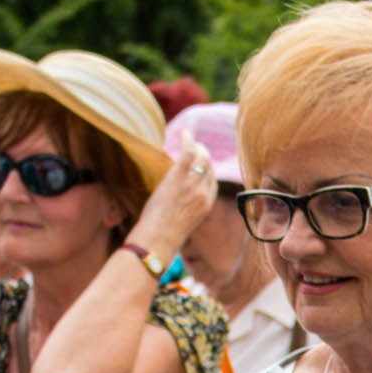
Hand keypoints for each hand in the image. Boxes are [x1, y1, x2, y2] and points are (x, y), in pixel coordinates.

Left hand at [127, 131, 218, 258]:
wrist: (158, 239)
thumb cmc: (164, 234)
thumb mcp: (182, 221)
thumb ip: (186, 207)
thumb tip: (177, 200)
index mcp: (207, 205)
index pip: (212, 181)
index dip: (206, 169)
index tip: (198, 162)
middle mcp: (204, 194)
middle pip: (209, 167)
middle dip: (203, 155)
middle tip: (194, 146)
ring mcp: (193, 186)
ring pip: (202, 158)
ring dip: (196, 146)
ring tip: (188, 139)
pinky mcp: (180, 179)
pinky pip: (189, 153)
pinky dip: (188, 140)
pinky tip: (185, 133)